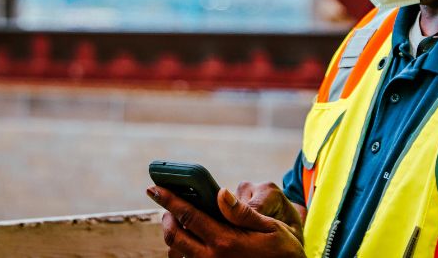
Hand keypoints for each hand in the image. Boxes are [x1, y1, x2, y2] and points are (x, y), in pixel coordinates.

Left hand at [148, 185, 305, 257]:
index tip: (154, 187)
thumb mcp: (271, 227)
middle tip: (168, 205)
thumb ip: (242, 212)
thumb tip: (220, 193)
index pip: (188, 215)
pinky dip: (182, 250)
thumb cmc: (283, 250)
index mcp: (226, 241)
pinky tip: (190, 239)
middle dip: (166, 217)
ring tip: (178, 221)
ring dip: (173, 235)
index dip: (169, 199)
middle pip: (173, 236)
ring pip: (176, 253)